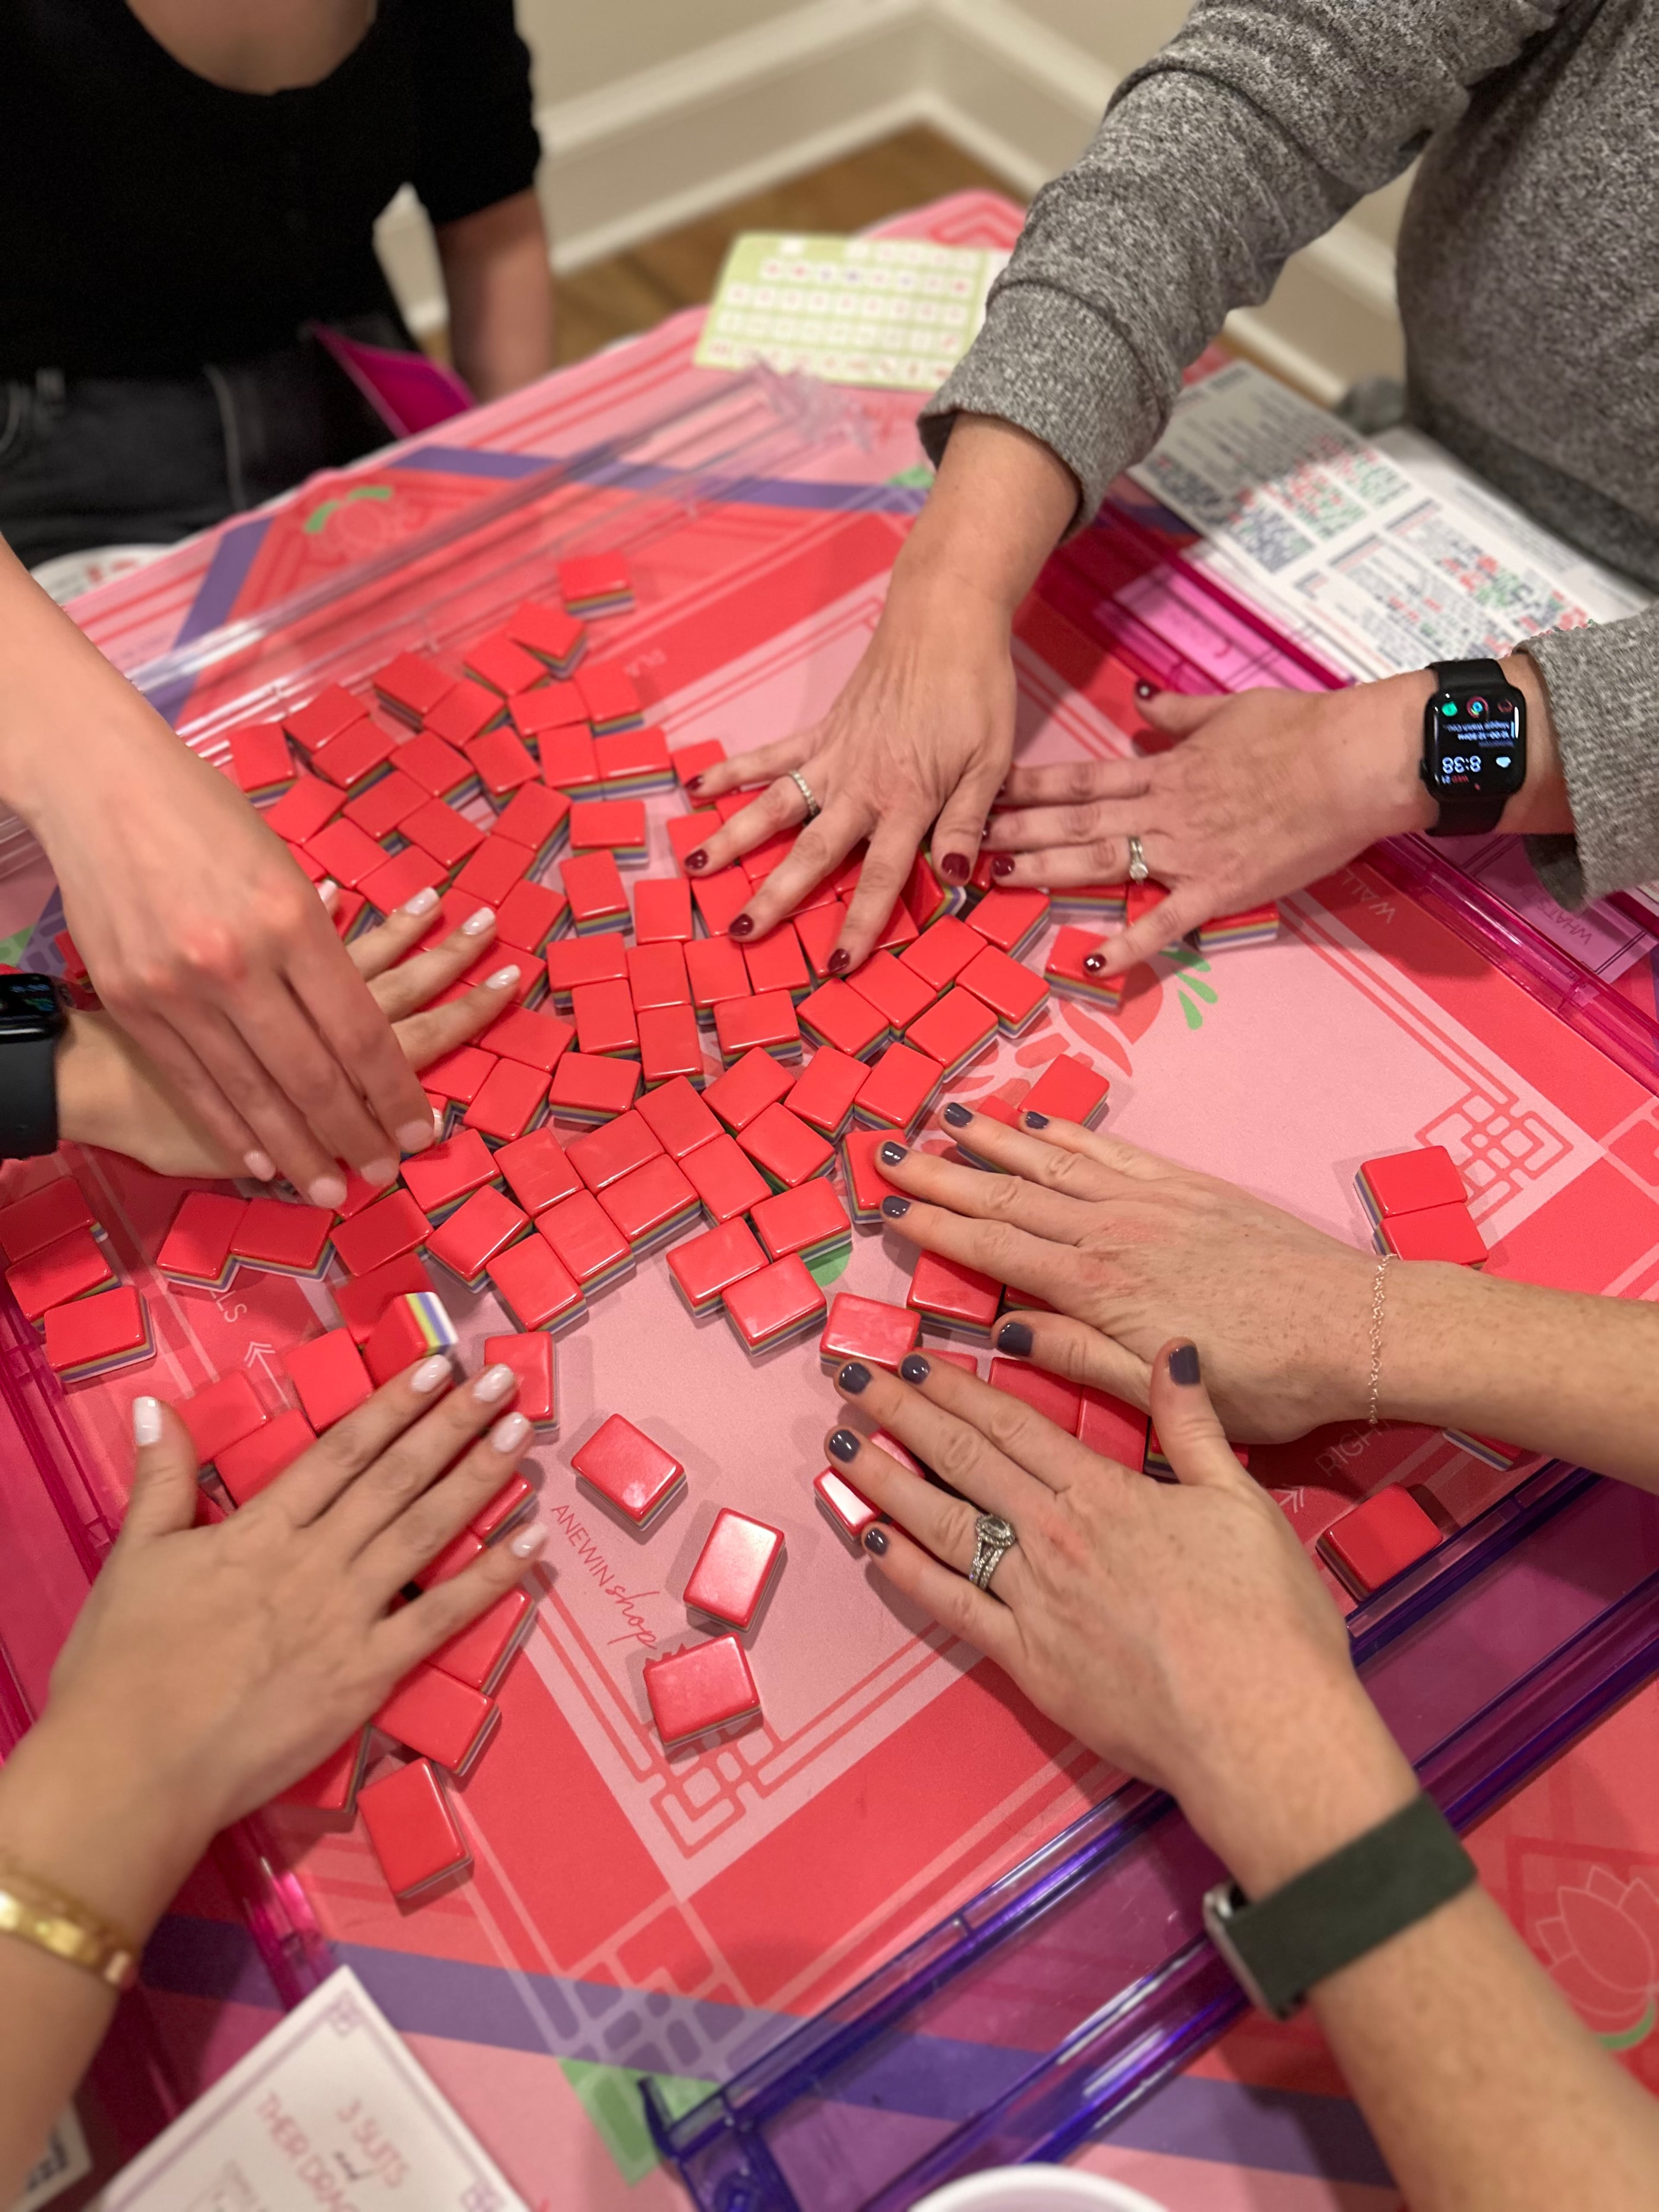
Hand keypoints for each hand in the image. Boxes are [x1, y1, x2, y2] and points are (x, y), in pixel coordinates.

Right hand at [1, 1353, 541, 1946]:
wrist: (131, 1769)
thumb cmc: (120, 1667)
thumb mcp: (134, 1558)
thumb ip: (161, 1479)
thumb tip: (158, 1404)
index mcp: (259, 1531)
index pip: (341, 1452)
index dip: (394, 1404)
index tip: (438, 1365)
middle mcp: (314, 1562)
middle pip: (396, 1479)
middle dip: (453, 1423)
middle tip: (503, 1380)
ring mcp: (346, 1617)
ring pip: (427, 1532)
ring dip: (480, 1479)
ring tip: (523, 1433)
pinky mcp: (367, 1676)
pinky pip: (440, 1617)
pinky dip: (491, 1578)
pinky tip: (531, 1543)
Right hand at [39, 736, 438, 1203]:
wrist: (101, 788)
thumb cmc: (211, 816)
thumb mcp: (284, 870)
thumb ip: (321, 944)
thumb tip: (367, 1014)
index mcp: (292, 923)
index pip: (364, 1033)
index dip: (397, 1093)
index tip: (419, 1133)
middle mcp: (239, 963)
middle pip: (316, 1076)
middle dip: (356, 1136)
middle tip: (384, 1174)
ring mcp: (179, 989)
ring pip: (254, 1096)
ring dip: (298, 1152)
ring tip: (331, 1189)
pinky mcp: (134, 1002)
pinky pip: (196, 1085)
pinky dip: (233, 1129)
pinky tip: (261, 1162)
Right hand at [685, 416, 1077, 971]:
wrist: (947, 620)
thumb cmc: (977, 692)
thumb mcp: (992, 762)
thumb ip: (967, 821)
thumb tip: (954, 878)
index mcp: (909, 800)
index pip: (881, 875)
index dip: (859, 922)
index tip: (837, 964)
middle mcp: (862, 784)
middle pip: (813, 852)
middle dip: (776, 896)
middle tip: (740, 933)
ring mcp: (834, 755)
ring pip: (776, 805)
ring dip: (735, 838)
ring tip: (696, 869)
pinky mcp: (820, 729)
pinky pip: (770, 754)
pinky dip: (733, 769)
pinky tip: (696, 788)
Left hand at [825, 1341, 1414, 1894]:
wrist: (1260, 1729)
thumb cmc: (1268, 1619)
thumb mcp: (1242, 1501)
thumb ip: (1194, 1424)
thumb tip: (1175, 1348)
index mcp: (1105, 1495)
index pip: (1011, 1425)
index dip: (955, 1386)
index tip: (909, 1357)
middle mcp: (1055, 1538)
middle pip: (962, 1460)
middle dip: (900, 1412)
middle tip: (849, 1376)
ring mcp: (1034, 1602)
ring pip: (942, 1525)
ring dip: (885, 1481)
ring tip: (840, 1446)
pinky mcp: (1027, 1664)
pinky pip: (952, 1607)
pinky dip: (905, 1572)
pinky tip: (870, 1542)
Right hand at [877, 1105, 1390, 1441]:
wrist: (1356, 1328)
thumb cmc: (1265, 1379)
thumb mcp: (1162, 1391)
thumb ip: (1077, 1356)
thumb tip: (999, 1330)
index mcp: (1101, 1287)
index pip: (998, 1247)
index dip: (938, 1226)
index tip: (889, 1208)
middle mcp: (1116, 1231)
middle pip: (1011, 1195)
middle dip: (945, 1172)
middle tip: (888, 1150)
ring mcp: (1153, 1203)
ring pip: (1054, 1164)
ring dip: (996, 1140)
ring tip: (947, 1117)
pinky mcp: (1190, 1189)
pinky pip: (1114, 1152)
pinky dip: (1070, 1134)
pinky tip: (1040, 1124)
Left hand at [984, 675, 1436, 969]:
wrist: (1357, 760)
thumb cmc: (1303, 729)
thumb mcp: (1231, 708)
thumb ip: (1178, 713)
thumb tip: (1140, 704)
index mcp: (1165, 769)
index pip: (1081, 778)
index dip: (1027, 787)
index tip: (983, 790)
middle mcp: (1163, 810)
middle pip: (1075, 819)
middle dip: (1014, 831)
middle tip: (961, 841)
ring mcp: (1188, 850)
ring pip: (1102, 861)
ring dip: (1046, 871)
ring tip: (994, 882)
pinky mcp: (1221, 887)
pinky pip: (1166, 921)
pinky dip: (1129, 944)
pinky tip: (1090, 960)